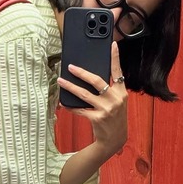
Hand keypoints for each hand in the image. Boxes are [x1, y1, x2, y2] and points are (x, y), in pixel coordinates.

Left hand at [57, 42, 126, 158]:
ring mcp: (106, 109)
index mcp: (121, 92)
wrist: (115, 139)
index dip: (115, 58)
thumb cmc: (114, 118)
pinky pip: (79, 109)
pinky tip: (63, 102)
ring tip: (61, 81)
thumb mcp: (117, 102)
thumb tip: (91, 77)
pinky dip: (70, 106)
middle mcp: (115, 99)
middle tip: (70, 67)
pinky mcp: (97, 118)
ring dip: (70, 87)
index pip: (118, 72)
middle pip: (96, 81)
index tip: (112, 45)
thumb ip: (110, 90)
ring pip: (84, 94)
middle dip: (82, 72)